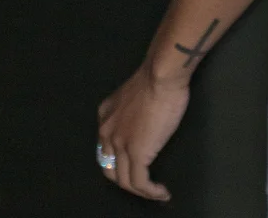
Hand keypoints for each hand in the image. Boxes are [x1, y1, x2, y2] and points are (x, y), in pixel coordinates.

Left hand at [97, 64, 189, 201]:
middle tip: (143, 183)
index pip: (105, 147)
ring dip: (140, 190)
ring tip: (155, 192)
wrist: (162, 75)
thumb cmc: (157, 76)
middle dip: (125, 179)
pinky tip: (162, 192)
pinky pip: (141, 183)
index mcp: (106, 115)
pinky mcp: (137, 153)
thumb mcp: (135, 90)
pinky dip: (151, 192)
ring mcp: (120, 145)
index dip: (118, 160)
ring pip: (125, 180)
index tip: (135, 163)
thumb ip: (134, 106)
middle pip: (110, 168)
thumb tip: (145, 114)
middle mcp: (107, 132)